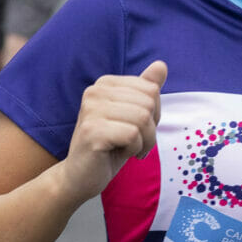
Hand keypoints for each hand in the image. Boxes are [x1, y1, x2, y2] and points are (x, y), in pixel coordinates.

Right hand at [55, 61, 167, 204]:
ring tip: (128, 149)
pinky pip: (133, 135)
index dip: (153, 114)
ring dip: (144, 141)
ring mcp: (91, 110)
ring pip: (143, 118)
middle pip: (149, 103)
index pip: (151, 90)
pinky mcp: (92, 131)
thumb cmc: (110, 146)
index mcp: (105, 84)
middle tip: (134, 143)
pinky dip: (134, 149)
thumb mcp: (132, 116)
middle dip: (150, 129)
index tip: (137, 129)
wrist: (80, 177)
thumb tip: (161, 64)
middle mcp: (95, 91)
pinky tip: (119, 153)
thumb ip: (145, 89)